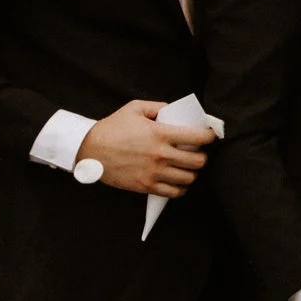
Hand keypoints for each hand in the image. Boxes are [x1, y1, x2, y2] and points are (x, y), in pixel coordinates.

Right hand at [79, 97, 215, 196]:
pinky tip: (178, 180)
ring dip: (192, 172)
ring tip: (188, 167)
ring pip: (189, 178)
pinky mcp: (146, 186)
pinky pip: (174, 192)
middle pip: (198, 161)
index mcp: (160, 134)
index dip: (210, 136)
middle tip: (198, 152)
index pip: (199, 137)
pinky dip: (181, 188)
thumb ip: (159, 107)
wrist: (89, 149)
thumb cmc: (112, 128)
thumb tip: (176, 111)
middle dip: (203, 156)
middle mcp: (160, 155)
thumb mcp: (135, 108)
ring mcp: (154, 172)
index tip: (211, 136)